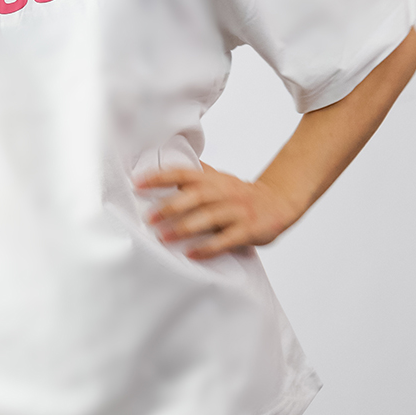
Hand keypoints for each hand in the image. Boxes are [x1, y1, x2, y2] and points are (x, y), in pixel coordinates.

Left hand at [134, 162, 298, 259]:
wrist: (278, 201)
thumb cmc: (239, 192)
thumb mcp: (218, 178)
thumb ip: (195, 173)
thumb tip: (164, 160)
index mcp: (212, 179)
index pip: (183, 173)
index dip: (160, 177)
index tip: (137, 182)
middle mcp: (223, 192)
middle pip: (195, 196)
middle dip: (170, 206)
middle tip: (148, 218)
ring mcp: (237, 211)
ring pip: (209, 217)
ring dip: (185, 227)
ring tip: (163, 237)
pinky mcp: (249, 229)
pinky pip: (227, 239)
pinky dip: (209, 247)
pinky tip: (192, 254)